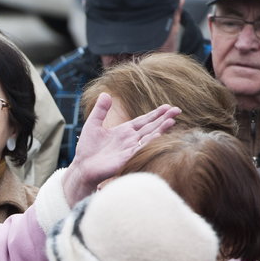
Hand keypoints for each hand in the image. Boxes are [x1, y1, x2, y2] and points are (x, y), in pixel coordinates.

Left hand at [62, 93, 180, 206]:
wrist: (82, 167)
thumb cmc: (87, 148)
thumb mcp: (93, 124)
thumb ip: (100, 110)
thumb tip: (105, 93)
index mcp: (124, 131)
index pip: (143, 120)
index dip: (155, 114)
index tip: (167, 106)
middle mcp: (130, 139)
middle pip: (150, 127)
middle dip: (164, 118)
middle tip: (178, 109)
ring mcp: (129, 149)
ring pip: (149, 136)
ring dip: (161, 129)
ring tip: (172, 120)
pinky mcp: (126, 158)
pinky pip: (140, 148)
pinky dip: (149, 141)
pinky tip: (158, 134)